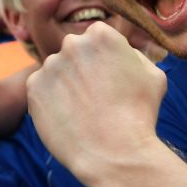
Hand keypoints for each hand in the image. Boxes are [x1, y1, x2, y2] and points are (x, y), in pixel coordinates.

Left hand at [26, 23, 165, 178]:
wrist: (114, 151)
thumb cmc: (139, 114)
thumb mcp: (153, 75)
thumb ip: (135, 55)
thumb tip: (124, 52)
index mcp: (101, 35)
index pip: (97, 38)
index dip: (103, 59)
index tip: (109, 77)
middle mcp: (72, 43)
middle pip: (75, 51)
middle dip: (82, 68)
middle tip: (95, 95)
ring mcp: (50, 64)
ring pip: (57, 71)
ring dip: (66, 84)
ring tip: (83, 110)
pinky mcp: (34, 86)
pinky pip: (42, 89)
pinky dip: (51, 100)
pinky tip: (68, 117)